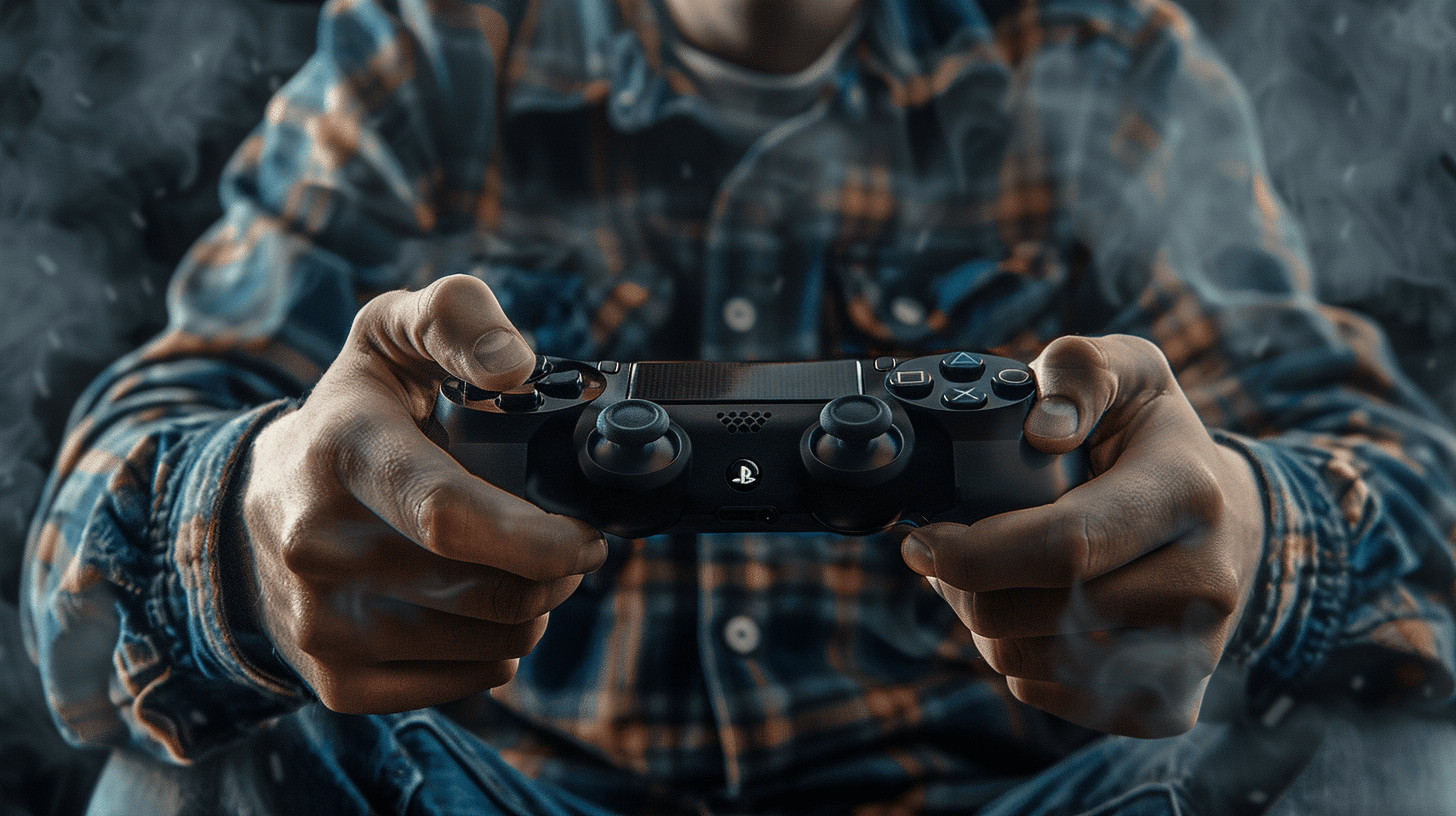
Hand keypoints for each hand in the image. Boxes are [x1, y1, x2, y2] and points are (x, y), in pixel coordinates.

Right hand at [241, 275, 606, 713]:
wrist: (257, 504)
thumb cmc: (353, 413)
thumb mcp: (390, 333)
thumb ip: (457, 317)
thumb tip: (513, 366)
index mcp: (341, 452)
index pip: (447, 514)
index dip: (537, 536)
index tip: (588, 536)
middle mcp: (317, 546)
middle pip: (486, 591)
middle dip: (556, 573)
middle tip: (571, 547)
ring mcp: (321, 623)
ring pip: (489, 642)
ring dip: (536, 610)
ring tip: (527, 569)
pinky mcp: (335, 681)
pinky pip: (465, 683)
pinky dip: (498, 652)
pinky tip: (483, 609)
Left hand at [901, 334, 1265, 736]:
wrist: (1232, 518)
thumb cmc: (1157, 440)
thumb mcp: (1129, 371)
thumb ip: (1080, 368)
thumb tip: (1041, 425)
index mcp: (1187, 495)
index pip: (1065, 546)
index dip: (975, 551)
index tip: (922, 540)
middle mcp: (1204, 582)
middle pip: (1039, 616)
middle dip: (966, 589)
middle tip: (945, 556)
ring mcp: (1193, 652)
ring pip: (1036, 667)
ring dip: (984, 628)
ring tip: (989, 582)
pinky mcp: (1172, 702)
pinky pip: (1059, 703)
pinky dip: (1020, 666)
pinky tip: (1028, 620)